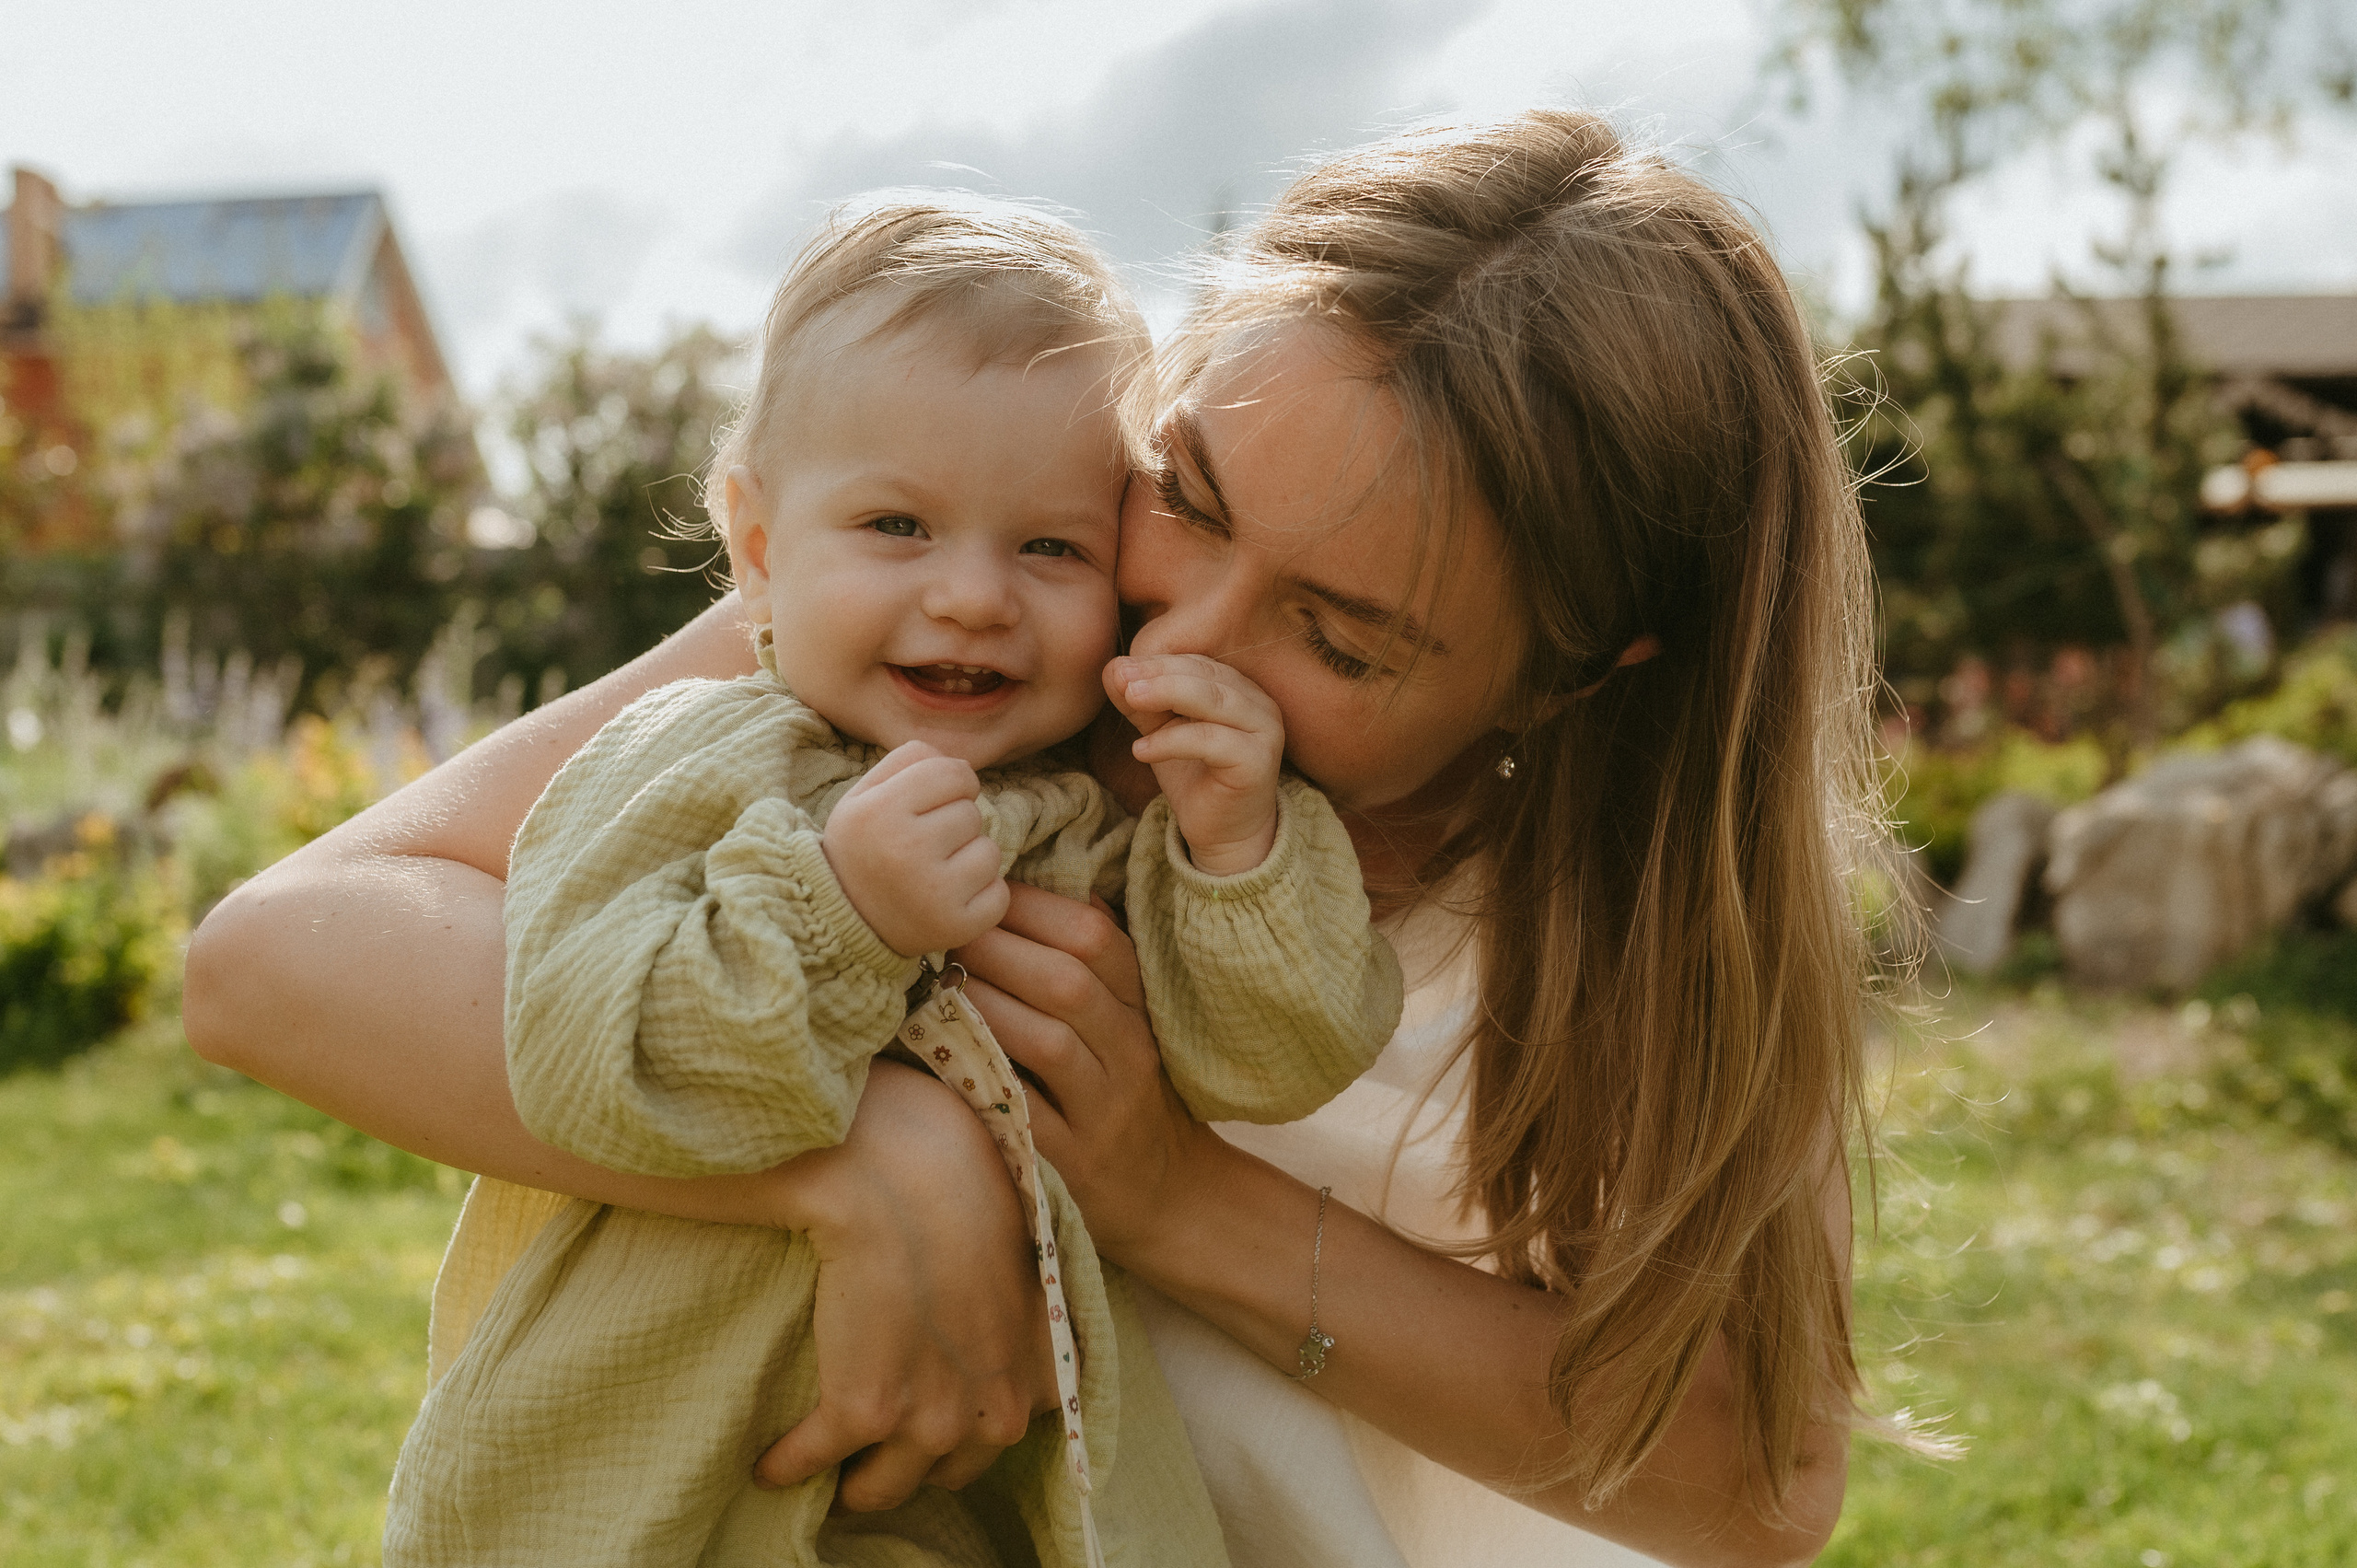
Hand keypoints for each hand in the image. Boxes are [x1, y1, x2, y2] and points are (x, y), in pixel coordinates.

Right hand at [754, 1063, 1058, 1506]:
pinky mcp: (865, 1411)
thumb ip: (1005, 1307)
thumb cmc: (966, 1189)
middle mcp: (996, 1411)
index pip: (996, 1440)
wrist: (913, 1169)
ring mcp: (932, 1418)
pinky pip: (812, 1461)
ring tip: (823, 1458)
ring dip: (852, 1478)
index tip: (920, 1425)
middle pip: (942, 1473)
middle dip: (908, 1463)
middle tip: (871, 1445)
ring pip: (883, 1487)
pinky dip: (785, 1464)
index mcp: (1038, 1372)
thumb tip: (979, 1318)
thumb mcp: (1019, 1257)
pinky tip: (768, 1461)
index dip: (955, 1436)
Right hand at [823, 740, 1008, 955]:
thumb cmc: (863, 848)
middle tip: (924, 847)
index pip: (955, 773)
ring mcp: (933, 893)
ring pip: (990, 851)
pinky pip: (999, 893)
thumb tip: (963, 764)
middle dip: (955, 824)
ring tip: (936, 872)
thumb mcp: (864, 795)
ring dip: (971, 858)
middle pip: (972, 813)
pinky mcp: (956, 927)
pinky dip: (982, 894)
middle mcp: (906, 851)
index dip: (953, 783)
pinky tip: (949, 898)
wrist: (844, 921)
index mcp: (880, 812)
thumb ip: (909, 762)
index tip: (936, 802)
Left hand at [950, 884, 1220, 1260]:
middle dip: (1001, 949)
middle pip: (1069, 983)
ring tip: (944, 985)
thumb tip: (1048, 888)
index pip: (1097, 939)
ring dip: (989, 1005)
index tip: (985, 893)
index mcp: (1141, 1006)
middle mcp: (1131, 1050)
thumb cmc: (1127, 1091)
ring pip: (1050, 1042)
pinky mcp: (1079, 1160)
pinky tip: (948, 1056)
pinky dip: (985, 1080)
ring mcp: (1106, 1108)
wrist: (1168, 1193)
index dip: (1036, 908)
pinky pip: (1027, 1112)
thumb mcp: (1128, 1022)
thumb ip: (1097, 963)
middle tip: (950, 934)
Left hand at [1103, 653, 1282, 875]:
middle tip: (1122, 677)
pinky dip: (1172, 741)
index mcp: (1241, 690)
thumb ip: (1143, 703)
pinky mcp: (1257, 762)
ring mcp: (1264, 732)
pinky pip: (1211, 741)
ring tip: (1130, 698)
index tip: (1120, 668)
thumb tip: (1113, 668)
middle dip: (1160, 673)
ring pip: (1214, 700)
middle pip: (1206, 676)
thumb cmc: (1195, 777)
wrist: (1224, 834)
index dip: (1158, 662)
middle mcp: (1260, 705)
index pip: (1198, 664)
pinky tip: (1141, 750)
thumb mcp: (1162, 732)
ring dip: (1167, 694)